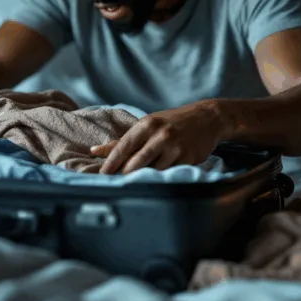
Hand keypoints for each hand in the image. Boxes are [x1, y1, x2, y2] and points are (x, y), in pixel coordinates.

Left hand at [90, 101, 227, 173]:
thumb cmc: (170, 122)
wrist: (206, 119)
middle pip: (136, 162)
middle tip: (116, 182)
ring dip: (144, 176)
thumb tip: (94, 151)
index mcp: (146, 125)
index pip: (124, 147)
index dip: (111, 162)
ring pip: (152, 170)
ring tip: (138, 179)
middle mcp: (160, 135)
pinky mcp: (188, 158)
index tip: (102, 174)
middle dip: (125, 174)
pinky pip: (169, 173)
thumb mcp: (146, 126)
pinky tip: (159, 176)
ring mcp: (175, 147)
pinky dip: (161, 176)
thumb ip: (121, 141)